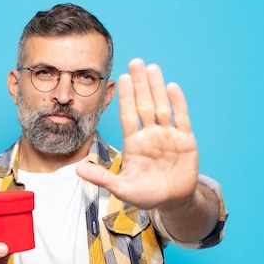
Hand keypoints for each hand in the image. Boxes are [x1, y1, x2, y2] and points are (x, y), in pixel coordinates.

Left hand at [77, 58, 198, 210]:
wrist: (173, 202)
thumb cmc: (146, 195)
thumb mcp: (122, 188)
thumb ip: (101, 178)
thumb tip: (77, 171)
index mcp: (134, 143)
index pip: (128, 115)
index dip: (125, 98)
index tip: (120, 78)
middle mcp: (150, 135)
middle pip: (144, 105)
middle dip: (140, 84)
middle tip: (135, 62)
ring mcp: (167, 136)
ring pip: (161, 107)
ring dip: (157, 88)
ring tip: (152, 68)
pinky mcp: (185, 140)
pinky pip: (181, 118)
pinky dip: (178, 103)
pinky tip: (171, 87)